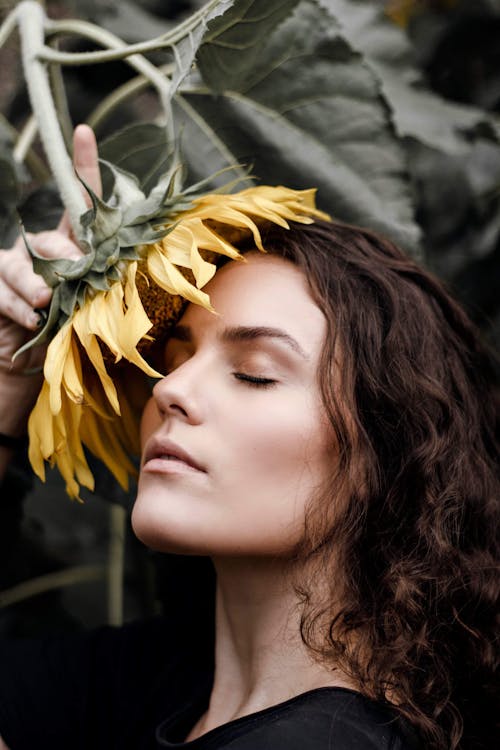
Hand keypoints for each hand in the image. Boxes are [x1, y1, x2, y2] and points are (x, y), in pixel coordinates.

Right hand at [0, 124, 100, 435]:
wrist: (33, 361)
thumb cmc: (71, 331)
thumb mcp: (92, 309)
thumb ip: (99, 289)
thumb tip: (111, 277)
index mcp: (72, 245)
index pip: (80, 203)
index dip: (82, 167)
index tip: (85, 133)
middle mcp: (42, 248)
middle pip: (53, 240)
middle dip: (65, 260)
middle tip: (73, 278)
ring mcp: (16, 265)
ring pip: (25, 265)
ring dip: (36, 286)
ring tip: (47, 304)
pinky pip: (5, 289)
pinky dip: (19, 306)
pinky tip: (32, 320)